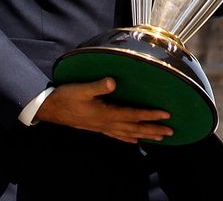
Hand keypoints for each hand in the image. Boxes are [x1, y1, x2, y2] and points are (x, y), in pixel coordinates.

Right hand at [34, 78, 172, 143]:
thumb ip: (98, 85)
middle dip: (153, 130)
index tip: (166, 115)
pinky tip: (135, 141)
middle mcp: (107, 123)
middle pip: (135, 128)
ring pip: (129, 134)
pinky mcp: (98, 127)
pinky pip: (117, 135)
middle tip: (171, 132)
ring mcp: (103, 127)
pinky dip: (128, 138)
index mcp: (106, 113)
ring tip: (160, 137)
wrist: (51, 109)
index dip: (150, 115)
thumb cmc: (67, 97)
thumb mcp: (81, 88)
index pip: (133, 115)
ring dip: (145, 135)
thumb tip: (113, 81)